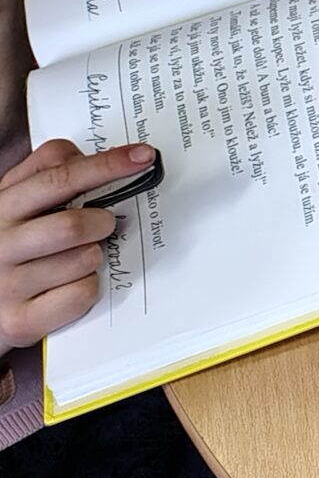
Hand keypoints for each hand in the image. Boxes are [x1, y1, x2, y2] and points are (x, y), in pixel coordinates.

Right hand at [0, 140, 151, 344]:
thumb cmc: (7, 248)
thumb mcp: (14, 204)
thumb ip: (45, 173)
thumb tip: (84, 156)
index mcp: (2, 208)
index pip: (58, 179)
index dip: (106, 165)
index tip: (144, 156)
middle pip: (73, 225)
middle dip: (102, 222)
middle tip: (103, 225)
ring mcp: (7, 285)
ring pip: (84, 260)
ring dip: (95, 256)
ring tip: (77, 258)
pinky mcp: (20, 321)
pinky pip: (81, 295)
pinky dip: (88, 287)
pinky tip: (70, 285)